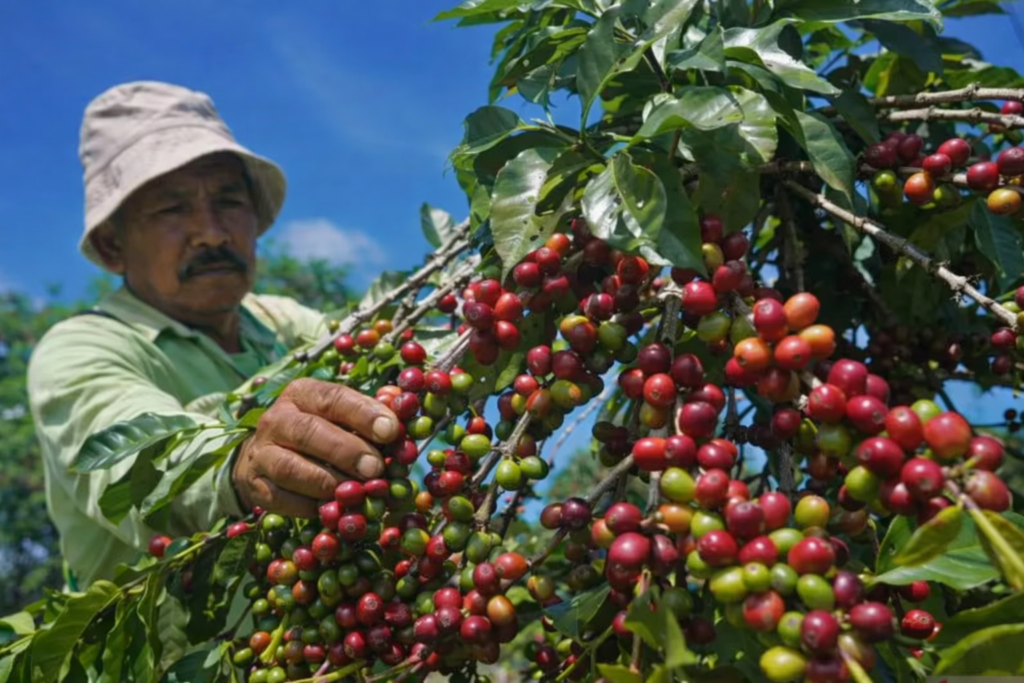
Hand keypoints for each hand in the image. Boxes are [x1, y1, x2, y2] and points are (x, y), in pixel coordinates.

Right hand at [231, 378, 400, 517]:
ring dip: (328, 482)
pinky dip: (309, 506)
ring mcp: (261, 453)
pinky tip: (332, 508)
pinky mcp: (255, 485)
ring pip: (291, 468)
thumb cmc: (320, 432)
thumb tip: (403, 429)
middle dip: (347, 451)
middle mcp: (276, 419)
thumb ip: (370, 420)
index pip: (333, 398)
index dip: (364, 414)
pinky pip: (281, 498)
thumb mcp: (341, 417)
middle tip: (376, 468)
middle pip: (309, 432)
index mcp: (303, 394)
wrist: (266, 455)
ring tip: (356, 492)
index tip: (391, 431)